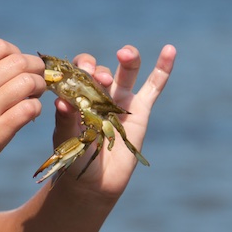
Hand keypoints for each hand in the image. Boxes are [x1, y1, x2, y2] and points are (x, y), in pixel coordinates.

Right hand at [0, 39, 45, 191]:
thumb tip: (14, 64)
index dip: (17, 53)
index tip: (19, 67)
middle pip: (18, 62)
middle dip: (35, 68)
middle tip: (36, 81)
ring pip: (27, 83)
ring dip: (39, 87)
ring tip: (34, 97)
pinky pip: (29, 109)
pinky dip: (35, 108)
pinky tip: (29, 114)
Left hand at [50, 44, 175, 196]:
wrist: (94, 181)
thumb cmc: (74, 158)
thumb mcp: (66, 140)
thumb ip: (64, 121)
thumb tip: (61, 102)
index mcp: (78, 95)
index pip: (77, 72)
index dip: (79, 69)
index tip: (80, 73)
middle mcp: (99, 93)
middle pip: (101, 70)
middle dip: (98, 70)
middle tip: (98, 77)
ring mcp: (121, 100)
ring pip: (127, 72)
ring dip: (128, 59)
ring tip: (125, 54)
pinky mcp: (140, 110)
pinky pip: (154, 86)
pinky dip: (163, 68)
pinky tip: (169, 50)